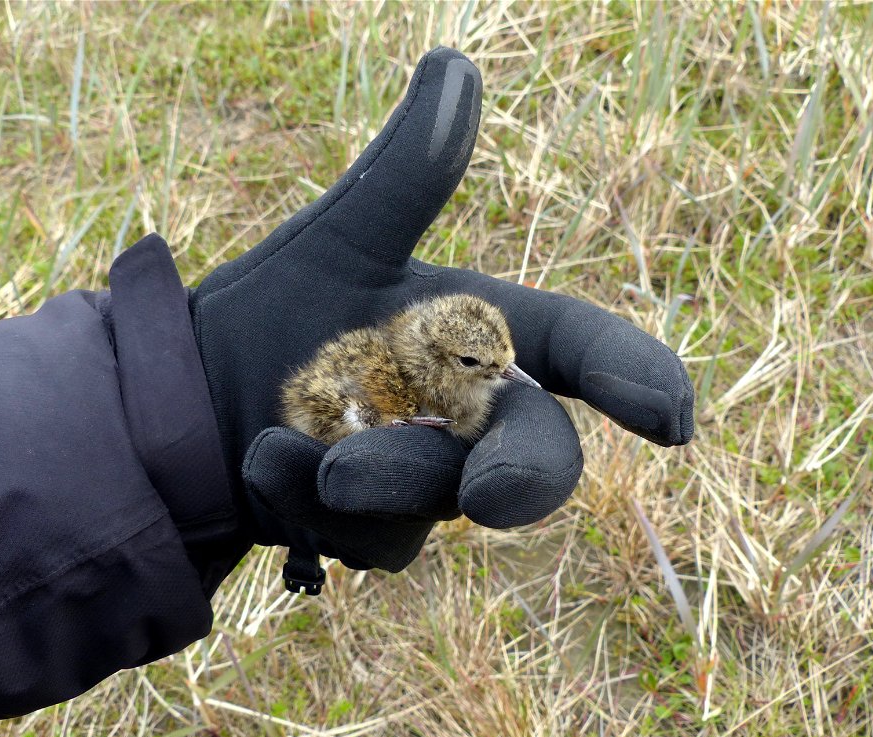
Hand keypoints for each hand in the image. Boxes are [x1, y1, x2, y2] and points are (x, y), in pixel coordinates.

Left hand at [189, 48, 693, 590]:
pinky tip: (262, 461)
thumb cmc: (281, 309)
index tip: (673, 418)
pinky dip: (310, 497)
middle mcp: (471, 411)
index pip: (579, 348)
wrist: (199, 393)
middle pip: (540, 452)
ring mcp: (428, 477)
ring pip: (439, 498)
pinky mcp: (379, 531)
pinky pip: (372, 535)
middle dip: (528, 472)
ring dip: (379, 476)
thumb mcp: (340, 242)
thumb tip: (454, 65)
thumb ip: (406, 178)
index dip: (633, 375)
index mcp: (483, 334)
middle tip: (497, 492)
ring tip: (301, 452)